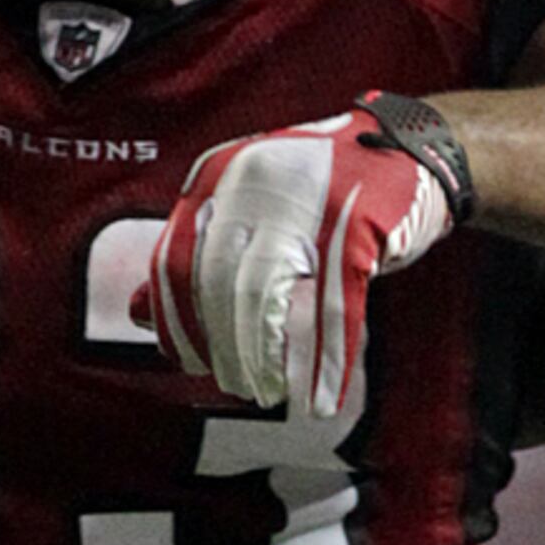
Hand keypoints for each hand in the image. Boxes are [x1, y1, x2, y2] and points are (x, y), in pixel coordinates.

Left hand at [152, 96, 473, 429]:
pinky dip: (327, 361)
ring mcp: (304, 198)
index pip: (175, 260)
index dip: (177, 320)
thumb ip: (195, 253)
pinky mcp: (356, 222)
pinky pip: (333, 307)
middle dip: (222, 346)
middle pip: (216, 284)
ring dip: (261, 354)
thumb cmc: (322, 188)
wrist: (408, 147)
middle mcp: (252, 181)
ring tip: (268, 389)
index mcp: (217, 176)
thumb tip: (136, 313)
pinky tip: (323, 397)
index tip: (187, 359)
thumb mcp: (249, 208)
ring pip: (263, 296)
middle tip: (236, 382)